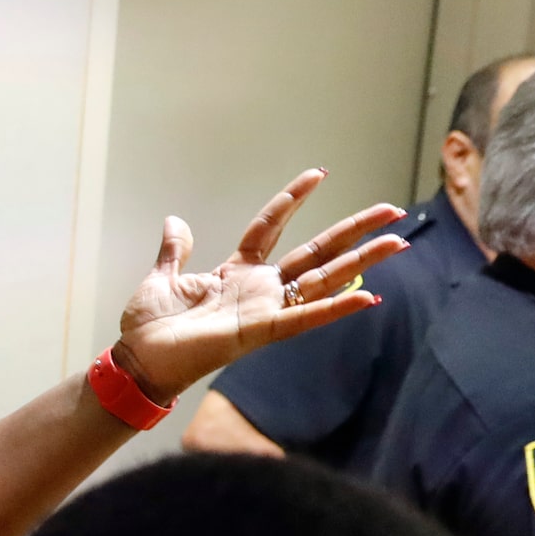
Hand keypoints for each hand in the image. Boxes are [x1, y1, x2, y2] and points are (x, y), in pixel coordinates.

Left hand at [112, 171, 408, 401]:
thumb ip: (175, 250)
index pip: (271, 228)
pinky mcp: (260, 332)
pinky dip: (335, 309)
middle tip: (391, 210)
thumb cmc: (149, 328)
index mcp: (235, 273)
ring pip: (323, 280)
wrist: (137, 362)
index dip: (293, 200)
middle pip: (316, 252)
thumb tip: (175, 220)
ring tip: (397, 242)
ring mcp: (263, 310)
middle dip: (354, 231)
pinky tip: (368, 297)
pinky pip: (304, 318)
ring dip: (361, 262)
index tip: (319, 173)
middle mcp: (257, 290)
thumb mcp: (161, 278)